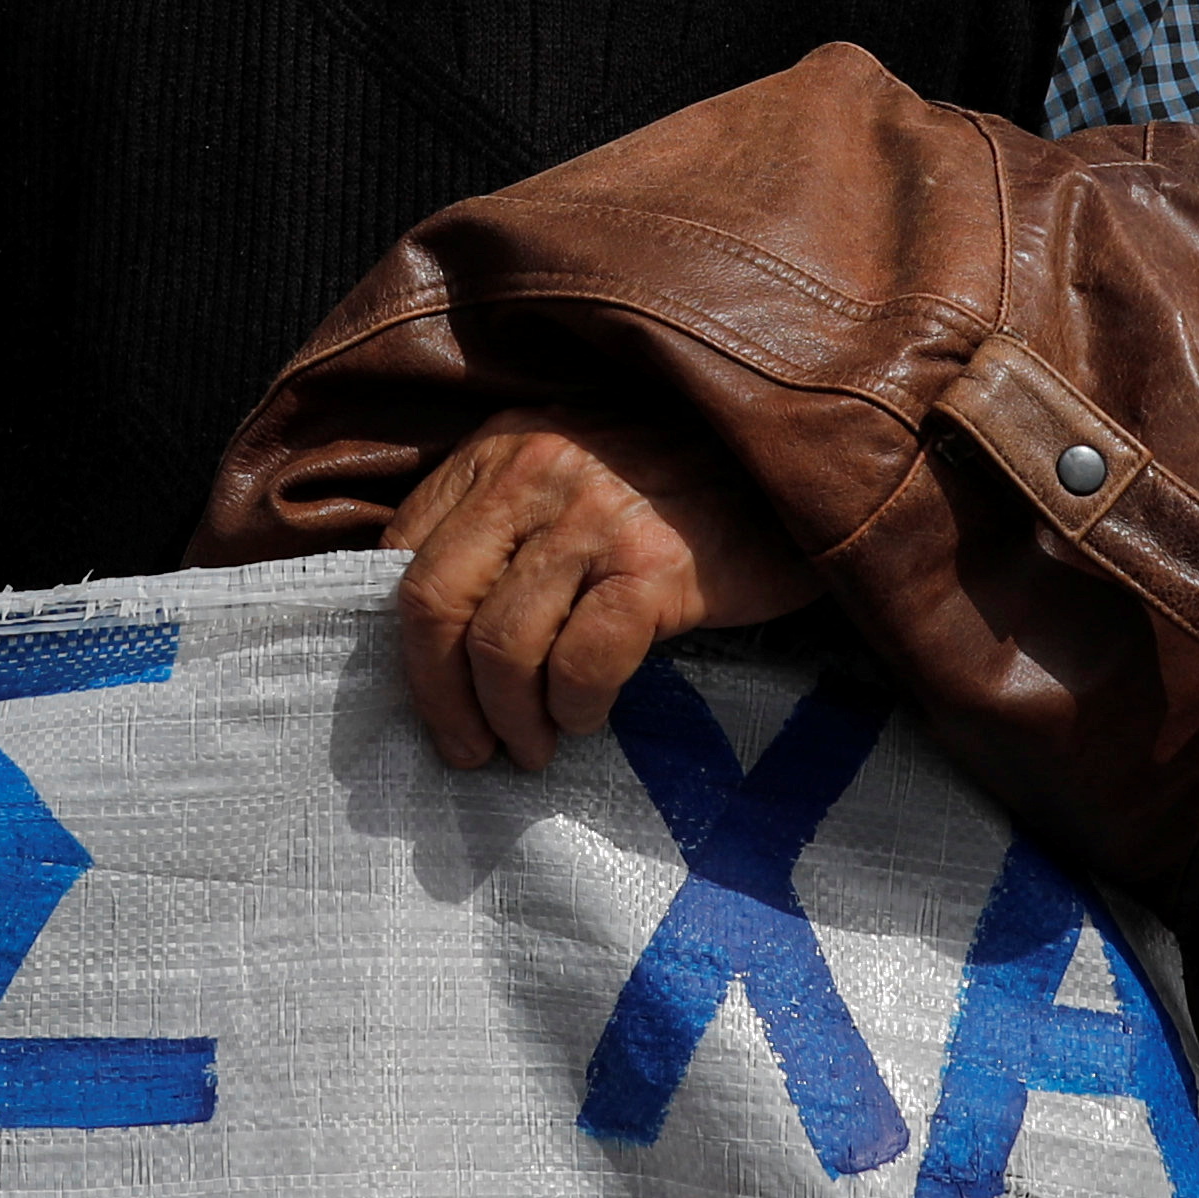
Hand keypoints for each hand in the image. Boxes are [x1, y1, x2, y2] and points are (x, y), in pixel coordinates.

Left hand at [376, 407, 818, 770]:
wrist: (797, 474)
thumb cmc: (680, 489)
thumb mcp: (573, 478)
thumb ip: (505, 528)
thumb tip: (437, 641)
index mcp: (501, 448)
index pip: (402, 553)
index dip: (401, 644)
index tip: (427, 699)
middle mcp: (536, 471)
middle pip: (433, 602)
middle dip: (436, 696)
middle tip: (466, 749)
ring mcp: (595, 517)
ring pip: (500, 645)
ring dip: (509, 720)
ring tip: (533, 748)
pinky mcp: (654, 566)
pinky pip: (581, 665)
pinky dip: (575, 709)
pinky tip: (587, 718)